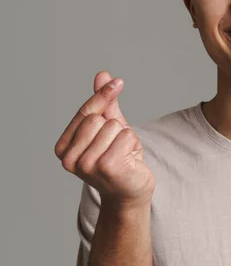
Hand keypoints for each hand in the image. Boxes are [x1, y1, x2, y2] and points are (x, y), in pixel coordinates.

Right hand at [55, 71, 154, 206]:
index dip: (103, 95)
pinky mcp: (107, 167)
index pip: (85, 112)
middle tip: (117, 148)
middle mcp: (69, 159)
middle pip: (99, 118)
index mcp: (62, 148)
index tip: (118, 81)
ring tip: (122, 155)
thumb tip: (102, 74)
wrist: (131, 190)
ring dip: (126, 138)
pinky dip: (134, 144)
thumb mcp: (109, 127)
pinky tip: (129, 161)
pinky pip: (127, 136)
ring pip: (114, 126)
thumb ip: (104, 103)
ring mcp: (86, 165)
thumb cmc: (119, 157)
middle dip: (116, 128)